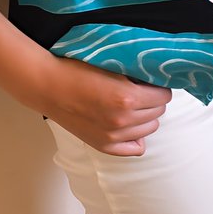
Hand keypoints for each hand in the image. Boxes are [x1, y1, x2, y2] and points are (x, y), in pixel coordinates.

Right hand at [37, 55, 171, 156]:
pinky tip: (130, 124)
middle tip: (144, 91)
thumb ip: (135, 74)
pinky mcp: (104, 146)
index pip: (163, 96)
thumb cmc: (78, 70)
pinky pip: (136, 148)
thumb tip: (156, 79)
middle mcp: (123, 120)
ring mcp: (113, 137)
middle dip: (155, 101)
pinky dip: (137, 136)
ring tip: (135, 105)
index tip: (153, 81)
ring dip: (146, 116)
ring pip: (149, 129)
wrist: (49, 86)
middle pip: (158, 112)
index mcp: (127, 98)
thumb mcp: (112, 65)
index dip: (160, 86)